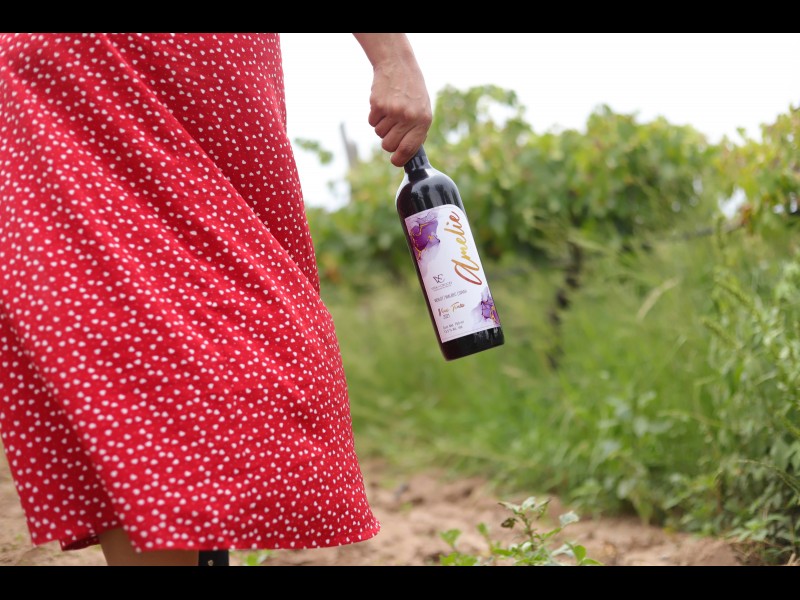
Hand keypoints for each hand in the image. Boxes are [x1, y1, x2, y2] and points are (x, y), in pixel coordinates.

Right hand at [353, 34, 432, 166]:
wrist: (398, 65)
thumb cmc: (412, 91)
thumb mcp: (423, 110)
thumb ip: (418, 131)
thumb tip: (408, 153)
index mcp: (423, 121)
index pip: (408, 149)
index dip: (399, 159)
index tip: (395, 161)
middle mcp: (408, 117)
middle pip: (389, 145)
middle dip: (388, 141)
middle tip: (392, 129)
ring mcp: (392, 111)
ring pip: (379, 134)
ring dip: (382, 126)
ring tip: (390, 111)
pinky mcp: (378, 105)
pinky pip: (371, 122)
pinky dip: (375, 117)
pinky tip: (383, 104)